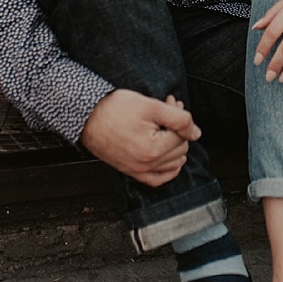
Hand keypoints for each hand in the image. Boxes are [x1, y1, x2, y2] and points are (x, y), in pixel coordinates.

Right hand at [79, 88, 199, 185]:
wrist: (86, 116)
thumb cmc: (114, 109)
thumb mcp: (150, 106)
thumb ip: (178, 119)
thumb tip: (196, 132)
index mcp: (153, 149)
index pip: (183, 135)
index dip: (180, 116)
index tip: (171, 103)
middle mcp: (147, 165)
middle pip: (180, 149)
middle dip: (178, 129)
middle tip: (167, 109)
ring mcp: (138, 171)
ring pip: (174, 163)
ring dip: (174, 145)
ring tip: (163, 127)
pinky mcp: (131, 172)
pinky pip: (159, 179)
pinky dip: (168, 168)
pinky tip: (167, 155)